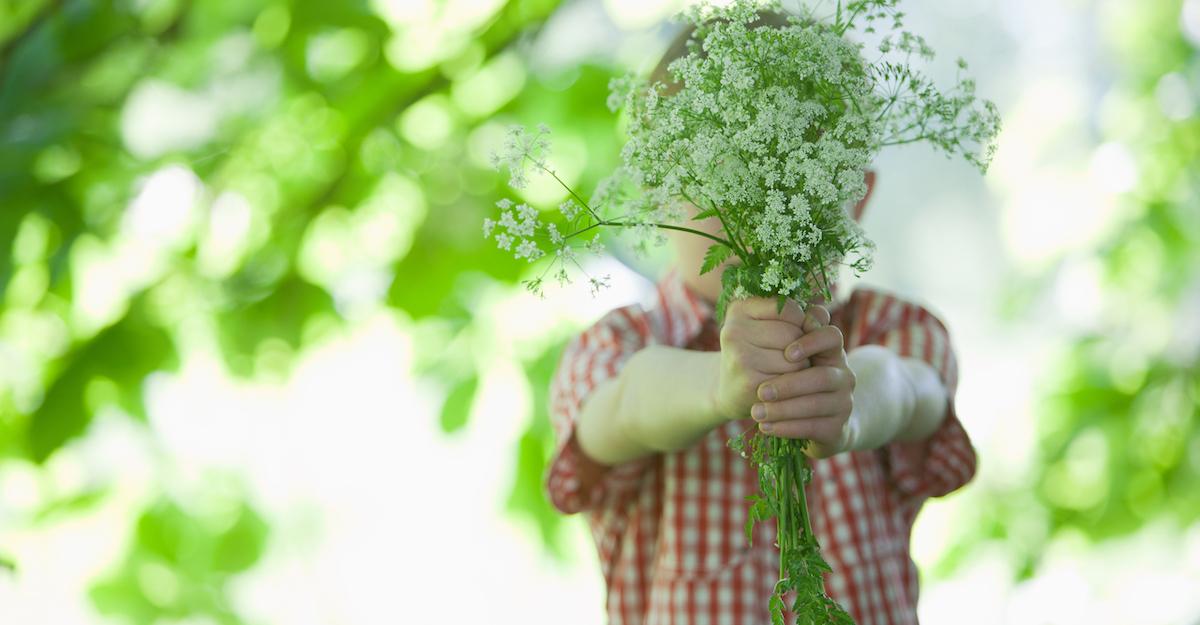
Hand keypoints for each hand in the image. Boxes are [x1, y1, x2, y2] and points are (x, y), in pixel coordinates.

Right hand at [713, 297, 811, 420]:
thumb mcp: (774, 326)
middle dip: (801, 346)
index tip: (793, 331)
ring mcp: (740, 357)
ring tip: (785, 370)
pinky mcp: (749, 382)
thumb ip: (802, 315)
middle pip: (792, 334)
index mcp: (739, 309)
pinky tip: (781, 385)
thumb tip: (821, 315)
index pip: (786, 308)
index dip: (799, 321)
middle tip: (789, 355)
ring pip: (795, 359)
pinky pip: (791, 381)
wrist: (732, 389)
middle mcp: (734, 330)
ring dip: (801, 367)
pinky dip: (794, 384)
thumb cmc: (761, 351)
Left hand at [750, 304, 856, 457]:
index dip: (812, 342)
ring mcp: (844, 404)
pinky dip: (788, 428)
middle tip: (761, 391)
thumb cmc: (793, 381)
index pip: (832, 337)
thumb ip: (784, 332)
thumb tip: (773, 304)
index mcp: (832, 353)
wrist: (815, 422)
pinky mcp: (837, 430)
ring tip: (756, 413)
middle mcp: (844, 376)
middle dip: (789, 385)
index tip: (787, 352)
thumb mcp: (789, 357)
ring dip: (783, 410)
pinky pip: (814, 428)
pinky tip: (766, 428)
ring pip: (816, 405)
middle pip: (822, 378)